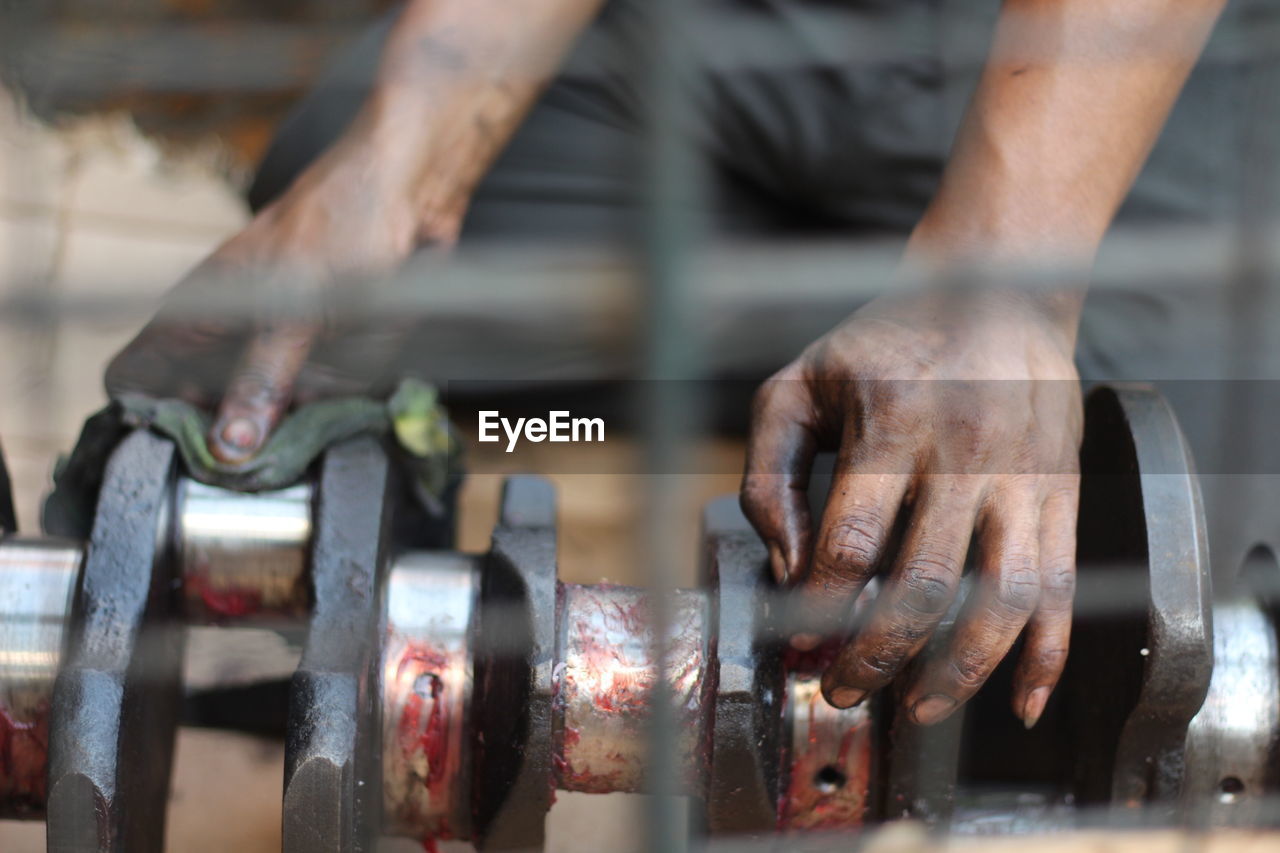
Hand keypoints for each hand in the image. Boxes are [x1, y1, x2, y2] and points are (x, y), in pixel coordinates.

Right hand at [106, 130, 443, 462]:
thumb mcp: (294, 311)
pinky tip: (336, 428)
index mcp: (194, 318)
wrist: (407, 193)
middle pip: (201, 416)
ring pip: (259, 420)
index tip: (188, 457)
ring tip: (298, 456)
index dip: (151, 422)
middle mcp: (227, 340)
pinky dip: (320, 423)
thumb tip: (229, 445)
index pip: (134, 381)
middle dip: (225, 449)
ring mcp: (274, 352)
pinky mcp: (320, 361)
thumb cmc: (337, 225)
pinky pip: (309, 409)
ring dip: (278, 443)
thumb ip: (262, 377)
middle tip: (255, 474)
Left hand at [741, 286, 1082, 726]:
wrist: (996, 291)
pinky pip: (1064, 586)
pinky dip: (1047, 655)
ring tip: (920, 709)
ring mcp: (1025, 473)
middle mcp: (966, 450)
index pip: (851, 541)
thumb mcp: (797, 386)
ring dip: (960, 672)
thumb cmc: (881, 344)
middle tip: (845, 692)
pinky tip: (1020, 702)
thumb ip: (768, 474)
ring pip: (1004, 599)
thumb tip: (787, 570)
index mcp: (891, 420)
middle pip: (925, 584)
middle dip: (878, 656)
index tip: (797, 643)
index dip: (817, 607)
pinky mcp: (1064, 490)